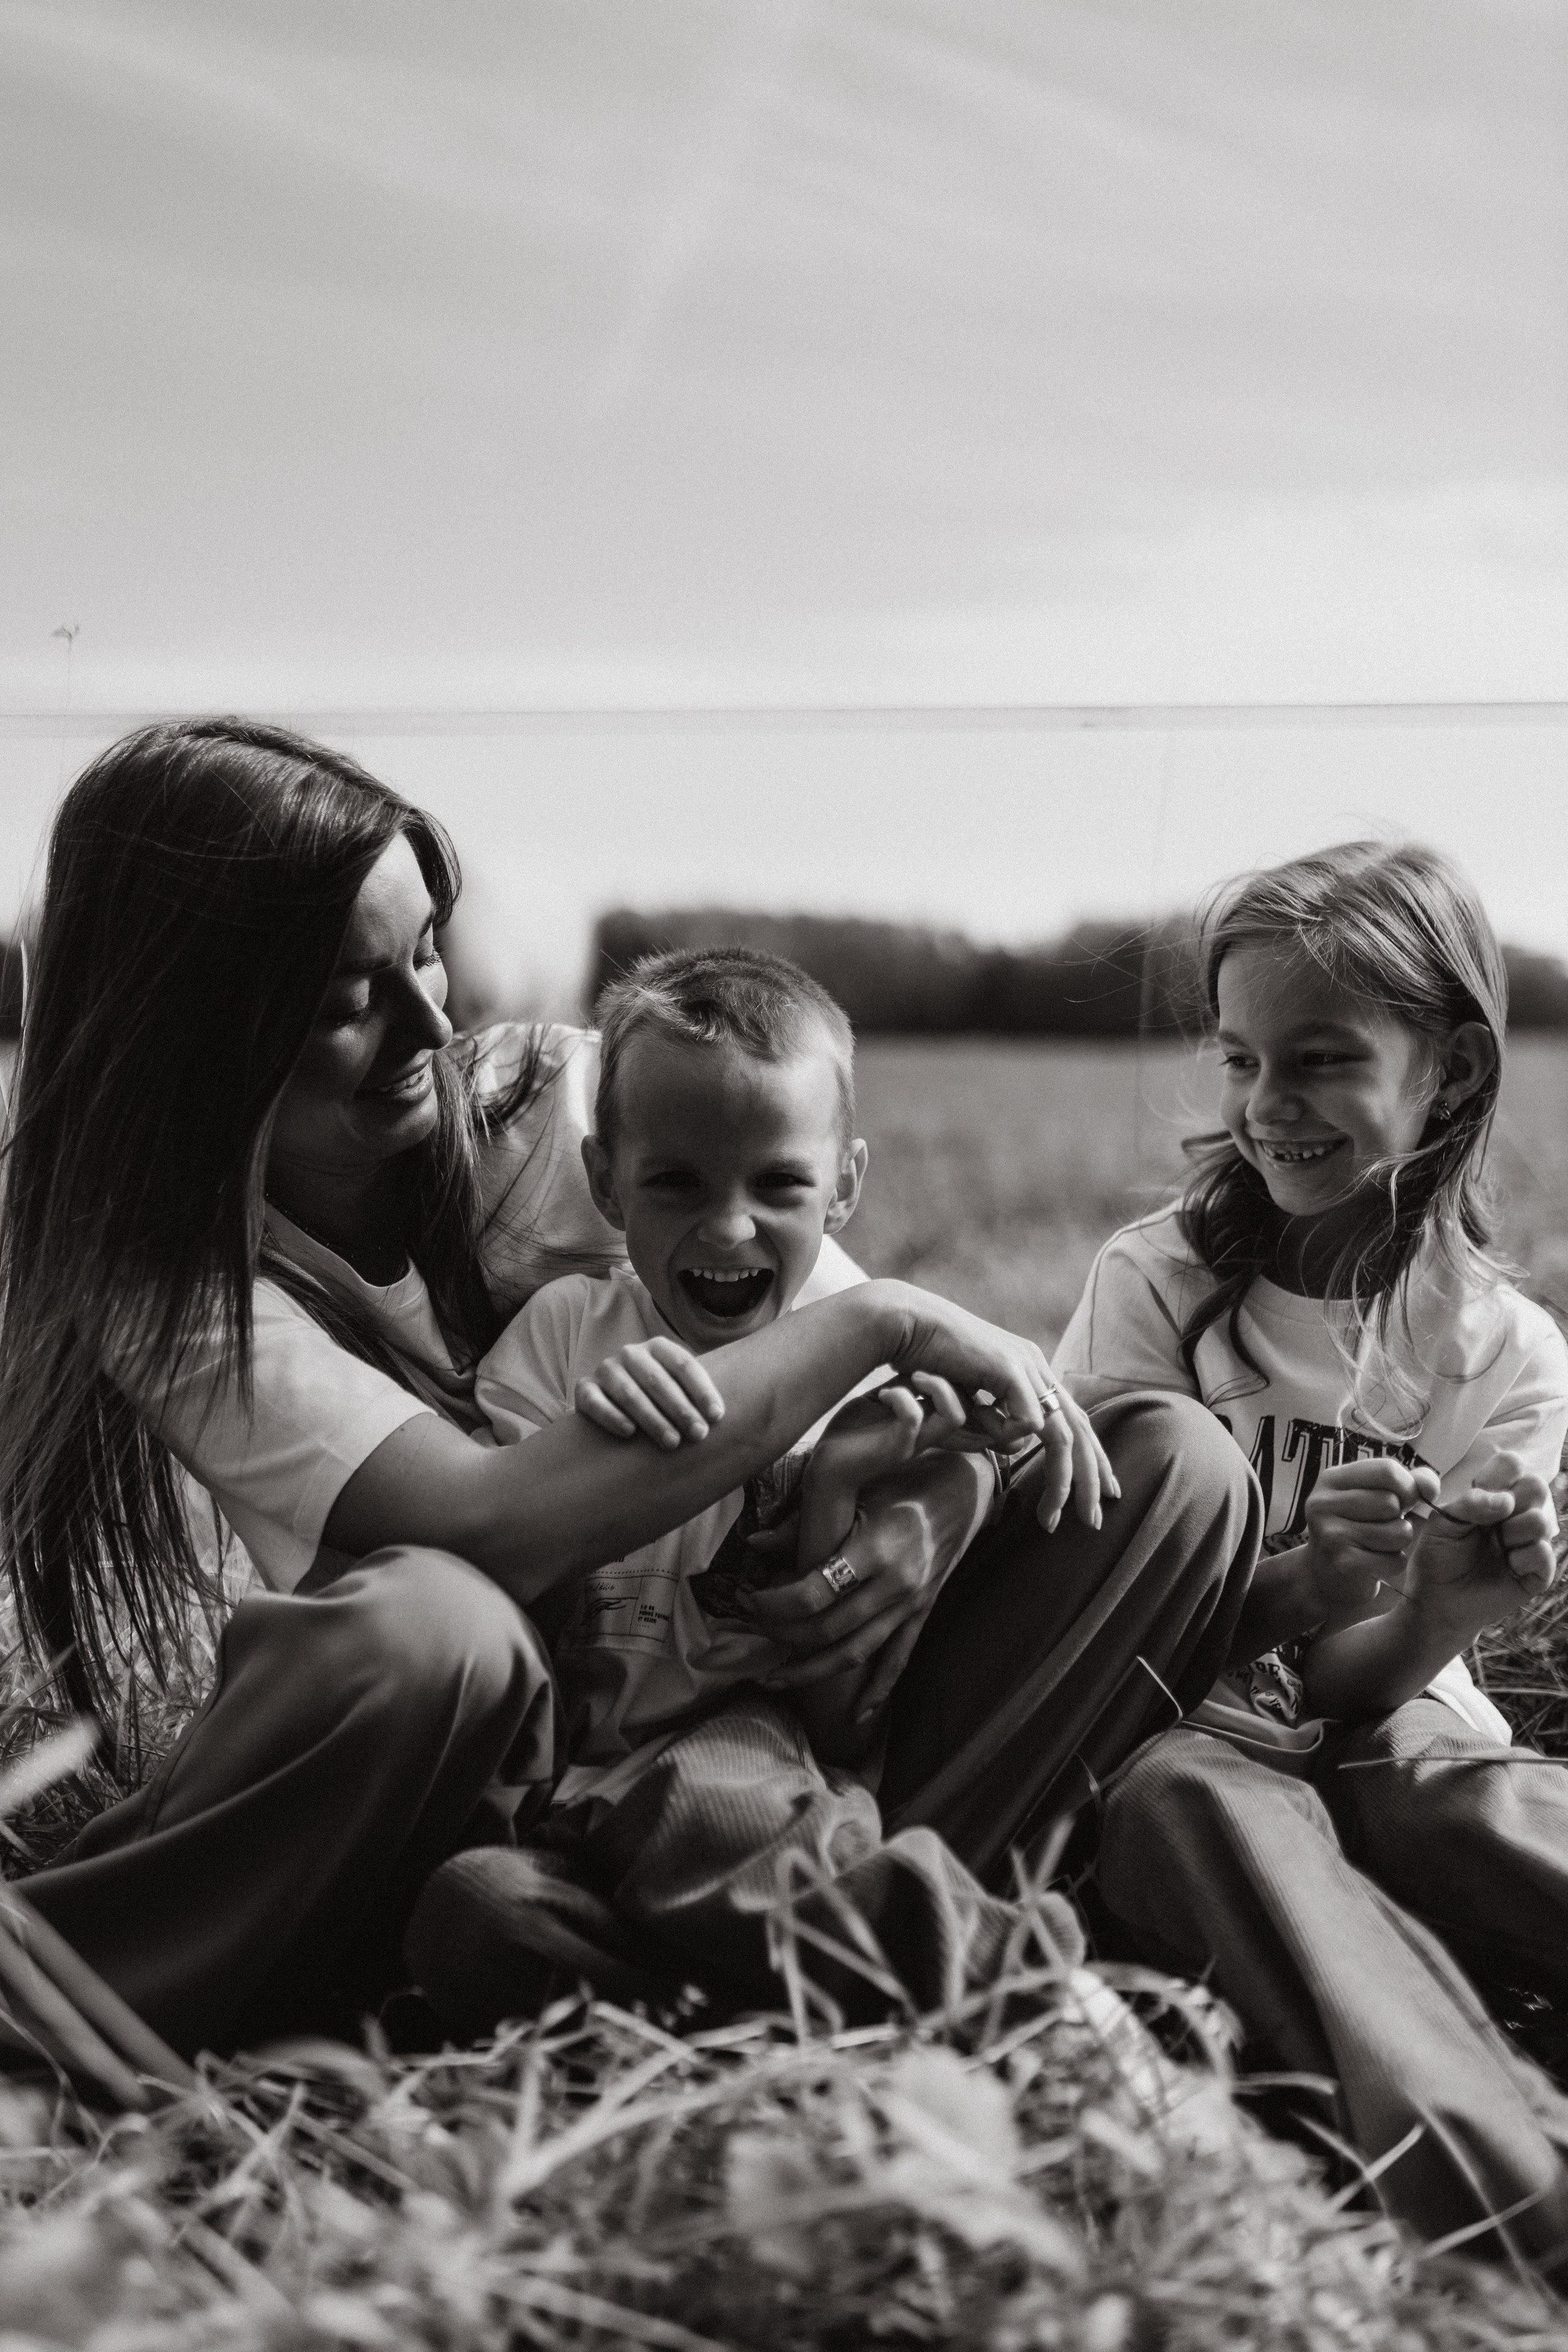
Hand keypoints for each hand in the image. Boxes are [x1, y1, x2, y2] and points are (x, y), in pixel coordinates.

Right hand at [574, 1336, 724, 1448]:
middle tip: (698, 1435)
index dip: (702, 1390)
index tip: (717, 1417)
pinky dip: (612, 1416)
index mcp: (658, 1347)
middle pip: (658, 1379)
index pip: (683, 1364)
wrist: (611, 1402)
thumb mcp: (676, 1387)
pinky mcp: (584, 1388)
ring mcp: (606, 1369)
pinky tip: (629, 1432)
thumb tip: (719, 1417)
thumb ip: (694, 1393)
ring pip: (629, 1393)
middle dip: (681, 1409)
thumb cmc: (657, 1398)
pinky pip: (595, 1402)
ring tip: (672, 1441)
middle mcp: (630, 1353)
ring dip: (652, 1418)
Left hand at [748, 1448, 993, 1721]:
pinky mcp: (921, 1613)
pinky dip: (877, 1690)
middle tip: (753, 1629)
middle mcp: (896, 1582)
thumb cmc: (903, 1480)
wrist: (965, 1490)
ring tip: (773, 1678)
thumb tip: (754, 1545)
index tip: (750, 1599)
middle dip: (783, 1636)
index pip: (815, 1592)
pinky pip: (897, 1660)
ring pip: (855, 1653)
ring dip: (810, 1672)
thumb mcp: (856, 1489)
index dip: (775, 1604)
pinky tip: (855, 1715)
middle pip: (828, 1628)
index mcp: (877, 1547)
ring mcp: (911, 1603)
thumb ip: (805, 1522)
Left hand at [794, 1376, 967, 1569]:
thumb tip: (914, 1365)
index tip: (927, 1366)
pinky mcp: (896, 1449)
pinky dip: (901, 1397)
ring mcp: (914, 1443)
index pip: (961, 1404)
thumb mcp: (881, 1404)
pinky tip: (882, 1395)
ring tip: (912, 1379)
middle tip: (917, 1372)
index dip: (957, 1384)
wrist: (826, 1467)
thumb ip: (901, 1389)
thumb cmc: (850, 1435)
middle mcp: (926, 1435)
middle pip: (966, 1409)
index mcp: (924, 1425)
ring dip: (937, 1388)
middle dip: (949, 1381)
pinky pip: (914, 1418)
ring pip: (954, 1416)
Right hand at [879, 1282, 1117, 1532]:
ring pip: (1063, 1434)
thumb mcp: (972, 1403)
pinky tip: (987, 1443)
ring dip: (1063, 1480)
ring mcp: (1027, 1365)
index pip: (1077, 1421)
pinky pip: (1028, 1421)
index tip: (1100, 1492)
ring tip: (1051, 1518)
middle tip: (1094, 1519)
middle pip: (1082, 1430)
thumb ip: (997, 1425)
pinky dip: (1011, 1442)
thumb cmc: (928, 1363)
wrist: (907, 1326)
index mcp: (1033, 1371)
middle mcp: (1037, 1367)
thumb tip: (1020, 1448)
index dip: (1092, 1459)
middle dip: (1092, 1478)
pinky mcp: (1010, 1368)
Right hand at [1303, 1458, 1439, 1615]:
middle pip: (1391, 1502)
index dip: (1406, 1487)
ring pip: (1398, 1533)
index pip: (1387, 1470)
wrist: (1326, 1575)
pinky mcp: (1343, 1563)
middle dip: (1398, 1519)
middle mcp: (1323, 1503)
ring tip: (1378, 1545)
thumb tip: (1430, 1486)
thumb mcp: (1375, 1497)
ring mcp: (1331, 1534)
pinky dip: (1393, 1565)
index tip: (1400, 1501)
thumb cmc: (1358, 1529)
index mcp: (1331, 1479)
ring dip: (1398, 1543)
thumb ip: (1407, 1484)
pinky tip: (1374, 1563)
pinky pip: (1394, 1560)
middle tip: (1380, 1527)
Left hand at [1398, 1453, 1558, 1634]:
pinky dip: (1522, 1558)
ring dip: (1515, 1531)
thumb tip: (1505, 1500)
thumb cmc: (1437, 1557)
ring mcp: (1527, 1543)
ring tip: (1497, 1545)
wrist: (1435, 1600)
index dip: (1502, 1471)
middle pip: (1536, 1486)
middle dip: (1513, 1500)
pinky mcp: (1536, 1573)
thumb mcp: (1442, 1523)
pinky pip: (1543, 1554)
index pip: (1512, 1465)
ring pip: (1542, 1521)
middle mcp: (1515, 1516)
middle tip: (1491, 1521)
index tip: (1480, 1486)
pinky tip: (1508, 1565)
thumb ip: (1469, 1504)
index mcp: (1492, 1498)